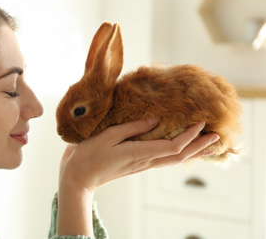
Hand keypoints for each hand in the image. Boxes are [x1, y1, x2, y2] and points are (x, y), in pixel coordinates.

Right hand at [56, 117, 218, 235]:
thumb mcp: (108, 136)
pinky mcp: (137, 164)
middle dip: (199, 147)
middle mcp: (145, 161)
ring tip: (207, 146)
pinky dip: (178, 154)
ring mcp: (142, 164)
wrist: (79, 178)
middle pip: (179, 156)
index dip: (190, 136)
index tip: (201, 122)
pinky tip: (181, 149)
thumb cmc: (89, 155)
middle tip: (217, 136)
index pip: (174, 146)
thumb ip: (133, 127)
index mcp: (139, 153)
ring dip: (192, 152)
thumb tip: (156, 119)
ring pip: (174, 160)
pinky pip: (163, 159)